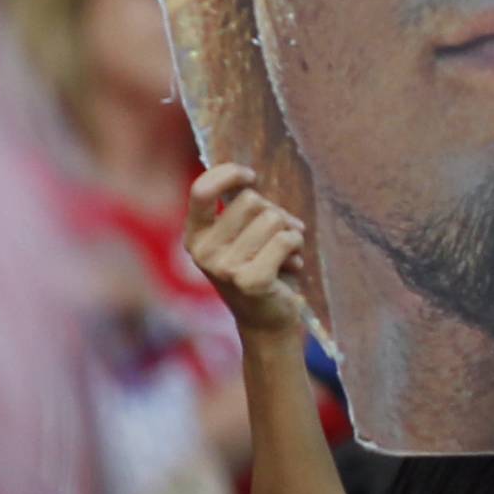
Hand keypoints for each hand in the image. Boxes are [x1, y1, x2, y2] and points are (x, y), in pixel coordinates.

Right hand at [185, 163, 308, 336]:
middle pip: (251, 200)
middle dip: (274, 212)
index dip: (229, 174)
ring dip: (289, 231)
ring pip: (273, 218)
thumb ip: (245, 207)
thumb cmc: (259, 266)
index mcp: (196, 236)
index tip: (250, 176)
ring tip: (283, 253)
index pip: (201, 190)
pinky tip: (291, 265)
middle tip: (276, 236)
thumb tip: (249, 178)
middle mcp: (204, 252)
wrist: (267, 319)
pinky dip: (297, 245)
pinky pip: (287, 238)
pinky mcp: (250, 280)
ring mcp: (225, 268)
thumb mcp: (243, 234)